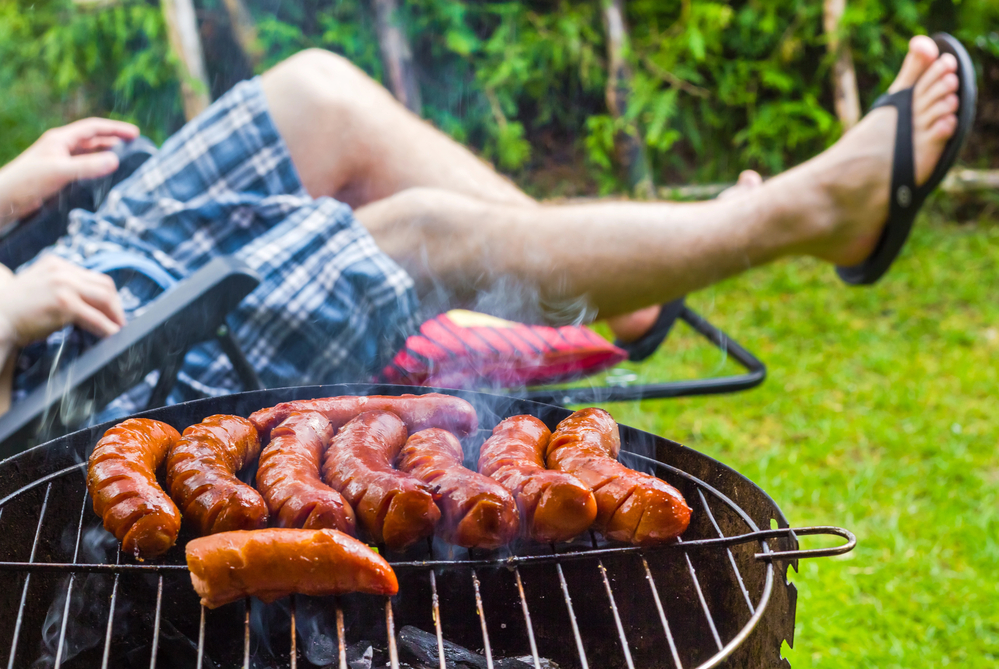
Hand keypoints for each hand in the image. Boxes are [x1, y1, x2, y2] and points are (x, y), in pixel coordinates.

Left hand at [0, 118, 139, 225]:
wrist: (6, 198)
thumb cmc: (28, 181)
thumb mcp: (60, 171)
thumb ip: (88, 166)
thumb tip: (116, 160)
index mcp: (61, 139)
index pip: (94, 127)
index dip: (115, 129)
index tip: (135, 134)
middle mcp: (61, 146)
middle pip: (92, 138)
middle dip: (114, 139)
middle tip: (135, 145)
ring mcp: (59, 160)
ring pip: (88, 153)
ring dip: (106, 153)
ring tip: (125, 158)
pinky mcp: (58, 174)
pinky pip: (83, 166)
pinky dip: (97, 167)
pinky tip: (104, 175)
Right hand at [0, 255, 126, 348]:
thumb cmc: (18, 309)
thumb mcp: (41, 286)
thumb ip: (63, 287)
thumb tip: (93, 303)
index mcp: (56, 263)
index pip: (92, 277)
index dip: (107, 295)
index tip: (113, 309)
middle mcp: (62, 270)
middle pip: (104, 285)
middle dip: (116, 305)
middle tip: (120, 321)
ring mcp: (63, 285)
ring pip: (104, 298)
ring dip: (115, 315)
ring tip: (118, 328)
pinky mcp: (65, 303)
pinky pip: (95, 317)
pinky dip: (107, 327)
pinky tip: (112, 335)